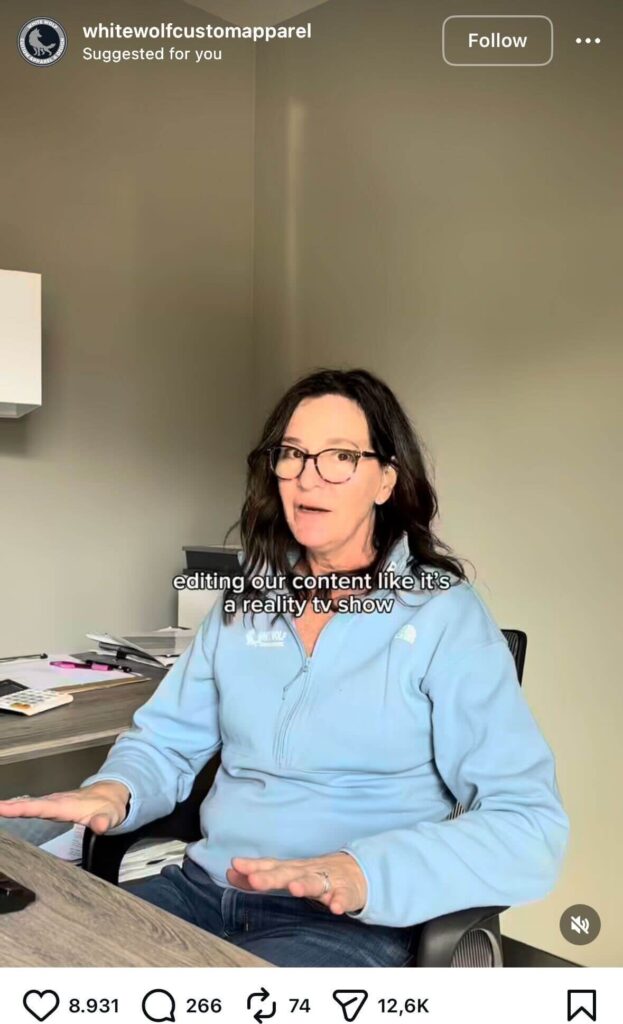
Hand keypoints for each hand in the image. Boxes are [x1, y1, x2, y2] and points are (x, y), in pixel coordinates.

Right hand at [0, 781, 129, 834]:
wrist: (111, 796)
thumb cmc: (109, 806)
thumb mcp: (111, 815)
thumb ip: (105, 821)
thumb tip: (100, 826)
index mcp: (66, 805)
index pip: (40, 807)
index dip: (22, 808)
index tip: (3, 808)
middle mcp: (56, 802)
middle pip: (29, 804)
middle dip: (10, 806)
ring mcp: (53, 803)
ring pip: (29, 804)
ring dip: (11, 806)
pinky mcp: (52, 806)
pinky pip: (32, 806)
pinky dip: (18, 806)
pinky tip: (8, 808)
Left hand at [226, 851, 366, 914]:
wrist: (357, 872)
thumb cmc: (315, 873)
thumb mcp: (289, 873)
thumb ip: (262, 875)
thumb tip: (230, 872)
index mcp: (293, 869)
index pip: (270, 866)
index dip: (253, 867)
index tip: (234, 867)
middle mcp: (307, 871)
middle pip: (287, 873)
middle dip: (271, 877)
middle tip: (254, 880)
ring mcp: (328, 880)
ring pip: (315, 882)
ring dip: (304, 884)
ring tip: (294, 889)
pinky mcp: (346, 892)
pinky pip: (344, 897)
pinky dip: (340, 901)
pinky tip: (336, 907)